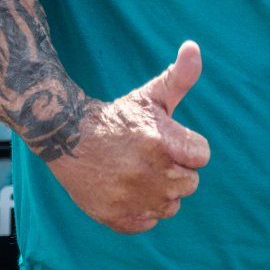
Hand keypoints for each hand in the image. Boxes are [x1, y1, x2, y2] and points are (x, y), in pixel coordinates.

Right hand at [45, 42, 211, 234]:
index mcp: (161, 143)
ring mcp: (128, 198)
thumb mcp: (150, 95)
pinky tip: (127, 190)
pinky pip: (148, 223)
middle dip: (176, 169)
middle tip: (151, 157)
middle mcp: (147, 173)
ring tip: (139, 173)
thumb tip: (194, 46)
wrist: (66, 136)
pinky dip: (141, 211)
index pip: (202, 156)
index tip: (166, 140)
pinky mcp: (113, 216)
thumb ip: (181, 76)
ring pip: (171, 205)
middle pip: (190, 183)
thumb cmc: (118, 115)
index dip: (187, 147)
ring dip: (161, 192)